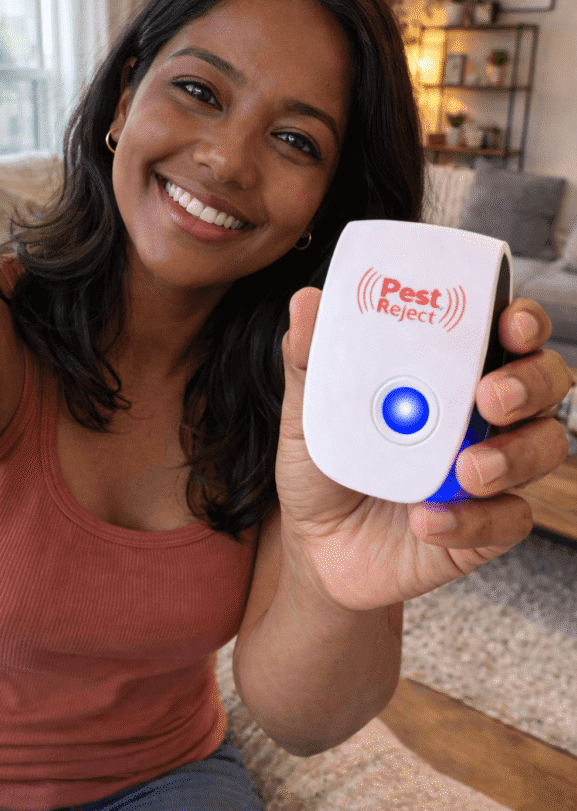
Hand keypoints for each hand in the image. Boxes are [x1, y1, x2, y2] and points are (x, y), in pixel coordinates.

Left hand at [276, 290, 573, 610]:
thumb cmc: (325, 468)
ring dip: (514, 455)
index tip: (510, 321)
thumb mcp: (309, 412)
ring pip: (544, 447)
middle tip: (490, 396)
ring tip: (468, 470)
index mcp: (448, 373)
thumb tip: (306, 304)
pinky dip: (474, 520)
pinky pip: (509, 518)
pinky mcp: (488, 525)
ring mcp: (491, 469)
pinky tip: (428, 521)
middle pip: (544, 382)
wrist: (317, 546)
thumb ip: (312, 361)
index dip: (522, 320)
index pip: (505, 332)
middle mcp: (481, 415)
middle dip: (530, 383)